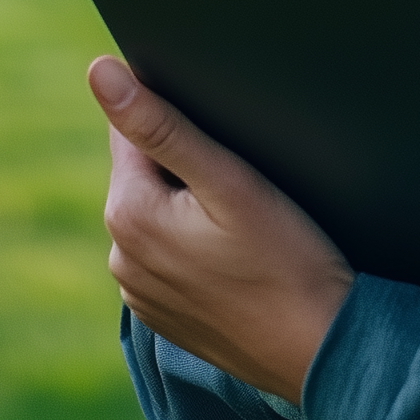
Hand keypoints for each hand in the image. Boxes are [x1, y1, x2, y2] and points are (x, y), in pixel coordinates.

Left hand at [91, 56, 353, 404]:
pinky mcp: (164, 316)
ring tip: (247, 221)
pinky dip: (197, 244)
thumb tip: (98, 71)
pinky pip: (170, 256)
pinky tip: (239, 255)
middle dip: (185, 164)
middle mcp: (121, 258)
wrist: (321, 347)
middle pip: (147, 174)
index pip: (133, 132)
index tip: (225, 138)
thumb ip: (160, 124)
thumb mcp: (228, 179)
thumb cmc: (285, 257)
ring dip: (190, 205)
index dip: (180, 120)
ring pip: (160, 215)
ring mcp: (141, 293)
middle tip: (246, 181)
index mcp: (128, 215)